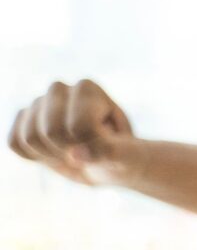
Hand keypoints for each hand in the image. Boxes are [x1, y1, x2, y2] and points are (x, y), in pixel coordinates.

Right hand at [8, 80, 136, 185]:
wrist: (109, 161)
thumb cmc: (123, 155)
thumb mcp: (128, 156)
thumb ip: (108, 152)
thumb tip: (76, 155)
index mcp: (87, 88)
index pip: (80, 127)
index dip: (93, 147)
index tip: (108, 146)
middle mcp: (59, 89)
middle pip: (51, 132)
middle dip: (72, 151)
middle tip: (89, 152)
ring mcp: (38, 103)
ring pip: (30, 138)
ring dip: (53, 156)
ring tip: (73, 152)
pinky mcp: (22, 119)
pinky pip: (15, 143)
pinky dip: (36, 157)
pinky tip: (55, 153)